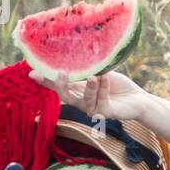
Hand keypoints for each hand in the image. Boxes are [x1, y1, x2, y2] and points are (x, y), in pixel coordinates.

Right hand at [29, 68, 152, 122]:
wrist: (137, 98)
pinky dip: (103, 89)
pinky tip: (107, 79)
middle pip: (65, 96)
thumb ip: (88, 68)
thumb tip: (74, 55)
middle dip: (61, 86)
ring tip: (95, 76)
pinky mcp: (105, 114)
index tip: (32, 73)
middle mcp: (82, 102)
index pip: (59, 86)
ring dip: (89, 87)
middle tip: (62, 73)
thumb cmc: (118, 85)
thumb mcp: (101, 72)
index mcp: (79, 90)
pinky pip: (100, 102)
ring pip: (84, 101)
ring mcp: (92, 109)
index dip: (46, 81)